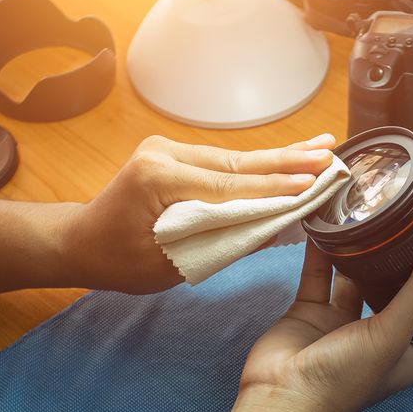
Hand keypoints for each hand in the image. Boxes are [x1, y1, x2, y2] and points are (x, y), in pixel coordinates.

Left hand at [61, 133, 336, 293]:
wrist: (81, 241)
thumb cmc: (118, 261)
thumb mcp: (169, 263)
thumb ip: (216, 241)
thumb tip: (268, 227)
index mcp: (158, 178)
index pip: (228, 186)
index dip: (274, 189)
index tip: (313, 186)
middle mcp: (164, 153)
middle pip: (239, 162)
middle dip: (289, 162)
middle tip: (331, 157)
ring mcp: (170, 148)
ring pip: (237, 158)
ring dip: (281, 158)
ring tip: (323, 151)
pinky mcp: (176, 154)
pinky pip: (225, 162)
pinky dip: (258, 164)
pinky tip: (290, 157)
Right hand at [234, 239, 412, 411]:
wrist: (279, 399)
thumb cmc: (343, 380)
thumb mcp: (393, 334)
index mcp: (407, 355)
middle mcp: (378, 339)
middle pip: (400, 300)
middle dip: (408, 270)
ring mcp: (341, 326)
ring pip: (356, 283)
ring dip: (363, 257)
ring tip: (375, 221)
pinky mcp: (310, 314)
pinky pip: (318, 277)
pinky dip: (322, 253)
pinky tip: (328, 224)